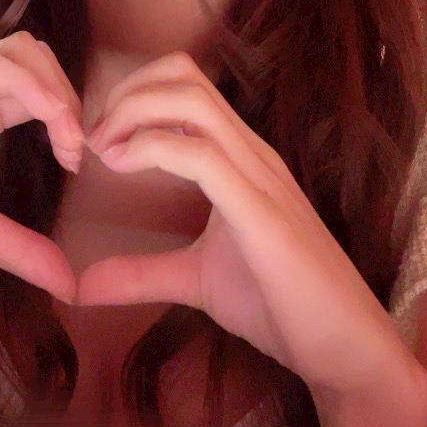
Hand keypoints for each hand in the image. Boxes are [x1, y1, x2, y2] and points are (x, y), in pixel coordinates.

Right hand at [0, 33, 84, 302]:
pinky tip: (44, 118)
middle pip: (32, 57)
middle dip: (67, 92)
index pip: (36, 87)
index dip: (68, 113)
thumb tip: (71, 286)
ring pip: (13, 51)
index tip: (78, 160)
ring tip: (65, 135)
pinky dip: (23, 85)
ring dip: (51, 86)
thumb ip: (20, 249)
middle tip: (75, 145)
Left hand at [80, 53, 406, 395]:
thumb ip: (142, 272)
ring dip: (135, 112)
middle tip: (95, 138)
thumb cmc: (279, 306)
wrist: (344, 350)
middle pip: (184, 76)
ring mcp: (259, 176)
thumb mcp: (194, 280)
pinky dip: (150, 148)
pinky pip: (202, 155)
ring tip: (106, 151)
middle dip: (127, 92)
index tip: (101, 137)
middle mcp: (251, 152)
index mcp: (239, 157)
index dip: (134, 93)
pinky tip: (122, 168)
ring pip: (192, 101)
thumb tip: (82, 287)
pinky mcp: (261, 211)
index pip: (186, 85)